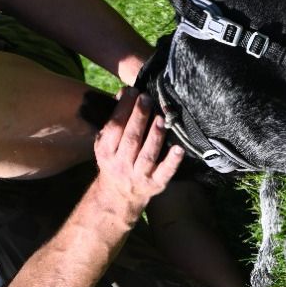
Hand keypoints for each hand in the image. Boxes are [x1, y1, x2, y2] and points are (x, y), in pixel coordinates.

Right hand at [93, 88, 184, 216]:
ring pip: (148, 154)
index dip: (123, 109)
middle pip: (131, 139)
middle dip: (139, 117)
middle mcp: (120, 165)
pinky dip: (172, 161)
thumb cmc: (114, 160)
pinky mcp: (155, 184)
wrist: (119, 194)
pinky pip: (164, 172)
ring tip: (160, 117)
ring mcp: (139, 176)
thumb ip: (114, 119)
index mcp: (106, 152)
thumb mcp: (106, 142)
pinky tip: (179, 149)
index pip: (115, 128)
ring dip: (155, 135)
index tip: (133, 92)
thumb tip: (125, 92)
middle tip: (147, 99)